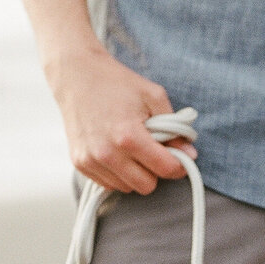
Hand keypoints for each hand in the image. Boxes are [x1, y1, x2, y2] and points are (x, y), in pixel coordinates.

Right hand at [46, 44, 195, 194]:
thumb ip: (175, 127)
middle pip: (147, 186)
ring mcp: (91, 161)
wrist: (75, 75)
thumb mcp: (153, 96)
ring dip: (135, 174)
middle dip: (155, 171)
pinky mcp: (80, 164)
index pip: (166, 169)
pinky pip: (109, 184)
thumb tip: (189, 154)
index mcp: (129, 136)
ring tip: (131, 149)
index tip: (179, 156)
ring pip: (128, 188)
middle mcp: (108, 154)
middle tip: (152, 151)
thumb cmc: (116, 83)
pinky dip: (118, 174)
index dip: (178, 164)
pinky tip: (116, 152)